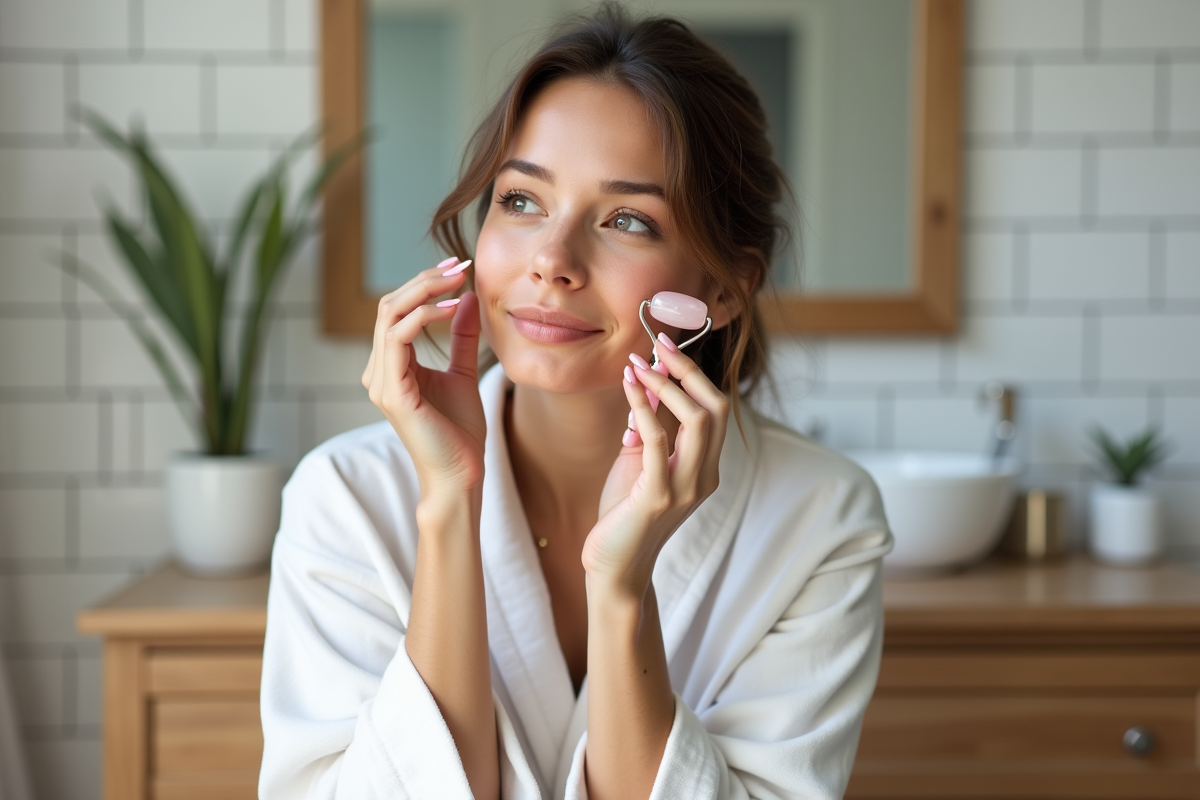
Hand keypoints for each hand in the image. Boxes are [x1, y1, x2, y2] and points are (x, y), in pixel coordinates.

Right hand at [361, 258, 485, 494]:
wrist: (461, 474)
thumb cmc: (459, 431)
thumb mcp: (463, 372)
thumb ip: (461, 337)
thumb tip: (466, 298)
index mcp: (391, 366)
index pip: (398, 310)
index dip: (425, 284)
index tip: (458, 267)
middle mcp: (378, 371)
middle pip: (390, 306)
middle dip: (425, 280)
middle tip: (460, 265)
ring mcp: (380, 382)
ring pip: (390, 316)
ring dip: (425, 291)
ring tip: (458, 279)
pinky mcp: (392, 392)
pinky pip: (398, 339)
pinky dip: (425, 317)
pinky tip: (452, 308)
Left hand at [582, 334, 730, 597]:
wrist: (614, 568)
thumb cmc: (624, 516)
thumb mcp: (639, 463)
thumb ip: (648, 429)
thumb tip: (648, 383)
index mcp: (706, 468)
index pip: (715, 409)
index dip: (693, 373)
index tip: (665, 346)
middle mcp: (705, 477)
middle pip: (716, 408)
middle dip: (688, 370)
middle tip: (658, 344)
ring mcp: (686, 488)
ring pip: (698, 420)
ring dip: (666, 385)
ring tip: (638, 364)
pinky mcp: (658, 497)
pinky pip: (657, 440)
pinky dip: (643, 407)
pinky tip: (628, 388)